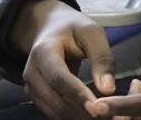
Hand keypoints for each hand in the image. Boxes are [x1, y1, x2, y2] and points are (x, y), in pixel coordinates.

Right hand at [13, 0, 114, 119]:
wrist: (51, 28)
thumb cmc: (73, 29)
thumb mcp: (91, 33)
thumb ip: (102, 58)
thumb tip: (108, 89)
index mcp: (43, 51)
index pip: (58, 78)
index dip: (77, 94)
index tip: (97, 106)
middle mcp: (32, 72)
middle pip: (55, 99)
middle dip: (80, 110)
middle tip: (105, 114)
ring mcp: (32, 86)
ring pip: (54, 110)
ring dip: (78, 116)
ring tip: (101, 116)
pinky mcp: (37, 96)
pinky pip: (54, 112)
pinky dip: (72, 115)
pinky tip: (90, 114)